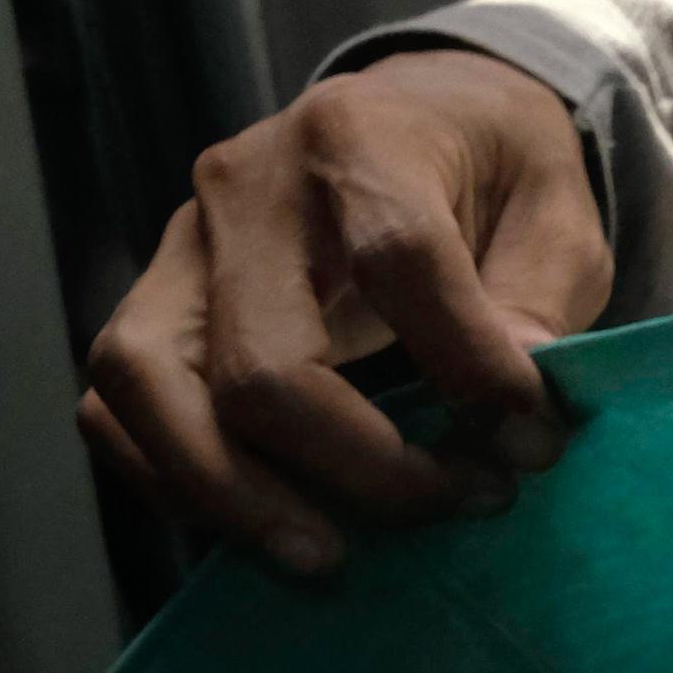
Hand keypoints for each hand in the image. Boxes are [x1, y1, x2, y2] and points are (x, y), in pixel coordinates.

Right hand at [77, 47, 613, 577]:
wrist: (418, 116)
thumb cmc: (490, 171)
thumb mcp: (557, 212)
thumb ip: (539, 302)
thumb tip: (513, 415)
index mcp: (358, 138)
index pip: (398, 260)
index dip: (469, 369)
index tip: (532, 443)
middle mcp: (246, 186)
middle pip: (257, 361)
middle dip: (359, 470)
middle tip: (451, 508)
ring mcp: (181, 246)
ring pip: (145, 386)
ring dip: (236, 496)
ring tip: (330, 556)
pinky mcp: (154, 303)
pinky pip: (116, 410)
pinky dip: (178, 484)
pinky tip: (270, 522)